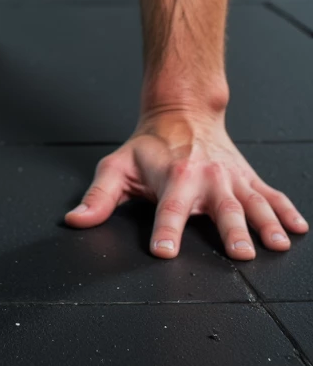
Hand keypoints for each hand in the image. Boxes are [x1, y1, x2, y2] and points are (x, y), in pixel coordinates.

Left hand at [64, 108, 308, 259]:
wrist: (182, 111)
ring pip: (253, 203)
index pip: (167, 209)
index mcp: (174, 178)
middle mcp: (206, 179)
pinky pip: (272, 195)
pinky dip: (287, 211)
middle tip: (240, 254)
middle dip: (231, 231)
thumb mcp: (117, 166)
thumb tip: (76, 220)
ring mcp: (231, 179)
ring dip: (266, 224)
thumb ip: (98, 197)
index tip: (164, 250)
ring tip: (276, 244)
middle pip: (220, 208)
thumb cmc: (149, 146)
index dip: (165, 230)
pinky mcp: (248, 178)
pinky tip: (298, 229)